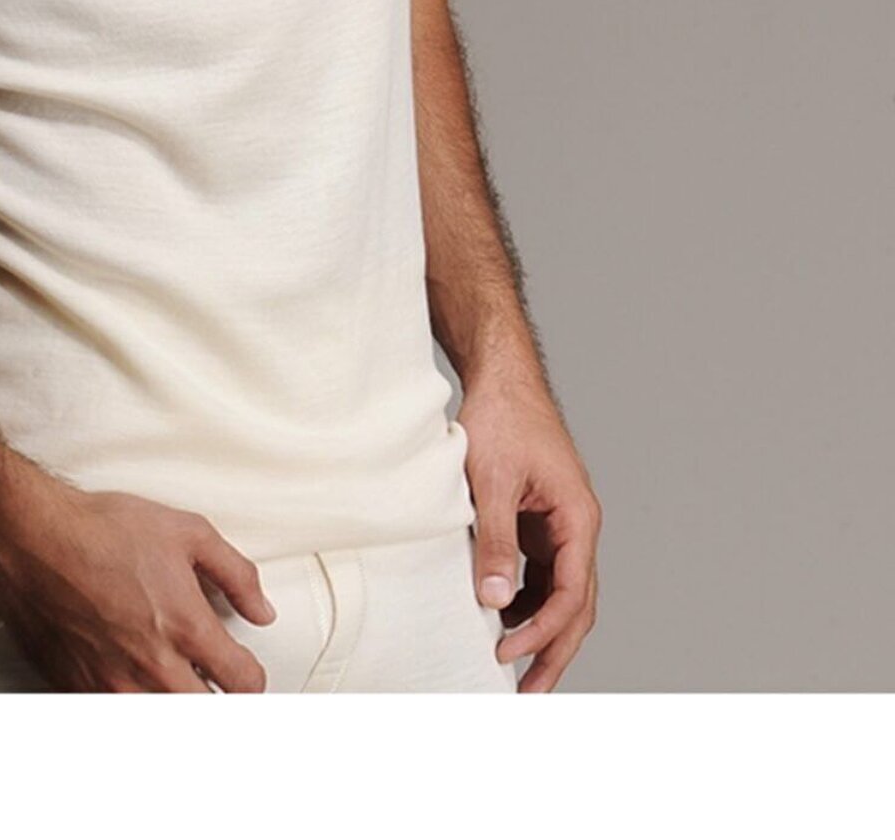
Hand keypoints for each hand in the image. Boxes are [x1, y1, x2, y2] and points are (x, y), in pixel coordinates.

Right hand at [0, 471, 278, 692]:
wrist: (32, 539)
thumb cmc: (100, 530)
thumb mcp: (186, 532)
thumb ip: (235, 574)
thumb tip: (261, 610)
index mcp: (186, 627)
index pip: (244, 683)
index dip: (253, 678)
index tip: (246, 670)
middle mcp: (153, 666)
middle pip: (207, 714)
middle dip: (219, 700)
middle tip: (215, 682)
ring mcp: (114, 685)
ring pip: (163, 721)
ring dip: (176, 704)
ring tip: (175, 683)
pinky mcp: (79, 691)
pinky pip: (118, 715)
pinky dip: (133, 703)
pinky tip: (134, 684)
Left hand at [457, 374, 601, 692]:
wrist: (500, 376)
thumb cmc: (502, 416)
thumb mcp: (491, 480)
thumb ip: (495, 541)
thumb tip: (494, 601)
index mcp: (578, 517)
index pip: (572, 593)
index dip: (543, 631)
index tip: (508, 654)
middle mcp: (576, 526)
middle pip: (577, 604)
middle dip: (554, 650)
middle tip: (528, 693)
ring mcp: (560, 525)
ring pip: (561, 593)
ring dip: (541, 630)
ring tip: (512, 667)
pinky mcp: (540, 521)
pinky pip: (542, 574)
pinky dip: (526, 601)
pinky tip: (501, 619)